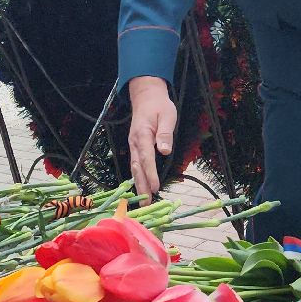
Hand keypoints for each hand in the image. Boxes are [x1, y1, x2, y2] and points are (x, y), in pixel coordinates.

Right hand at [126, 77, 176, 195]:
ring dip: (139, 185)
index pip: (146, 158)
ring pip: (134, 168)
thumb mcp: (167, 115)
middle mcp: (134, 142)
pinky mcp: (135, 147)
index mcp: (142, 135)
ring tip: (144, 202)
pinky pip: (136, 164)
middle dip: (142, 186)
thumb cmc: (159, 105)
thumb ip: (165, 133)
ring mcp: (133, 145)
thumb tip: (164, 151)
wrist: (146, 97)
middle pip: (137, 167)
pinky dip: (138, 177)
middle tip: (146, 204)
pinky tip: (142, 188)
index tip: (155, 188)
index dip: (150, 174)